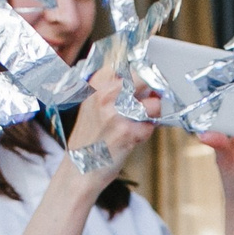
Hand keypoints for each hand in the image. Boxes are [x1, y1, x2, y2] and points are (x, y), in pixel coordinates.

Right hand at [64, 67, 156, 182]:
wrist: (78, 169)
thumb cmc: (88, 139)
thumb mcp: (94, 104)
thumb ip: (115, 90)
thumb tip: (146, 84)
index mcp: (97, 83)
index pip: (129, 65)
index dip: (142, 74)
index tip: (144, 84)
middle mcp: (106, 93)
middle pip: (146, 79)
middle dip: (153, 90)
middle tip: (151, 100)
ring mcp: (118, 112)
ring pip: (154, 104)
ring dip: (152, 115)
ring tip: (138, 123)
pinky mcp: (127, 132)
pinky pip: (151, 126)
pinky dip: (146, 133)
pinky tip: (132, 138)